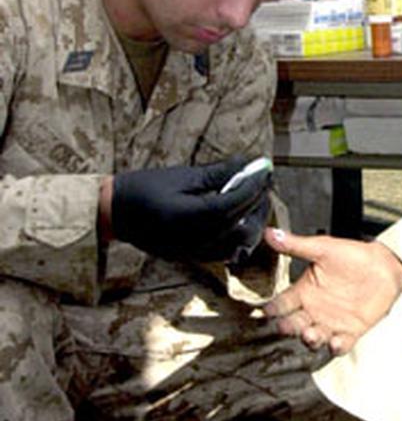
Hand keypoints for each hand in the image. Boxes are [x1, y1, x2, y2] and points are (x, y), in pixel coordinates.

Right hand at [110, 156, 271, 260]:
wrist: (116, 214)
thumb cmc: (145, 189)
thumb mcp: (181, 176)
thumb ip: (217, 173)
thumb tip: (248, 164)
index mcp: (191, 217)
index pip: (235, 202)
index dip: (254, 185)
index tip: (265, 168)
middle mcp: (197, 239)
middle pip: (244, 225)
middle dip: (259, 201)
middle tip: (265, 180)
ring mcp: (198, 252)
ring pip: (242, 242)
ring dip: (255, 219)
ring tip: (257, 196)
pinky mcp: (197, 257)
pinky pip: (231, 251)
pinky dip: (243, 234)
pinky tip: (244, 217)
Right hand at [263, 230, 401, 354]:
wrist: (384, 265)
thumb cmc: (352, 255)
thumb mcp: (322, 248)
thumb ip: (295, 245)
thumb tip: (270, 233)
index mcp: (303, 291)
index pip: (281, 304)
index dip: (272, 308)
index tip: (267, 311)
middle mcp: (313, 310)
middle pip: (293, 325)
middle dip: (287, 328)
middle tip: (284, 326)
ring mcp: (330, 322)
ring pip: (314, 337)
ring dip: (310, 339)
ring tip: (309, 334)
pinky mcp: (350, 331)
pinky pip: (340, 344)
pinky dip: (337, 346)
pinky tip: (336, 341)